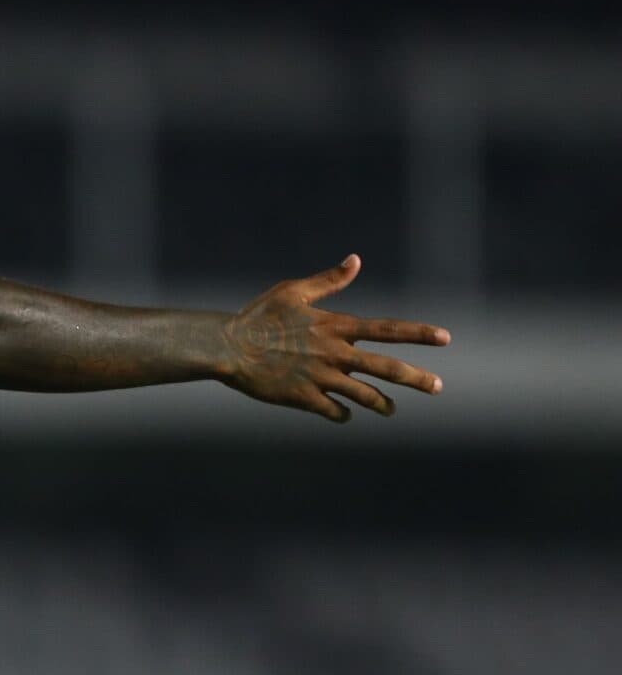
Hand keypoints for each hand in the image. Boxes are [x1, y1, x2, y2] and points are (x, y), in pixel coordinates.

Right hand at [221, 255, 449, 421]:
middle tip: (438, 387)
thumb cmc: (258, 316)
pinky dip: (344, 413)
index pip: (387, 330)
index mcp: (336, 327)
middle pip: (387, 369)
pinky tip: (346, 414)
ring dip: (383, 404)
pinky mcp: (304, 398)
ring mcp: (321, 378)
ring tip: (391, 410)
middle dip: (417, 379)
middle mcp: (335, 354)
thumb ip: (329, 281)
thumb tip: (356, 260)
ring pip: (366, 396)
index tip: (445, 338)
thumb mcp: (293, 291)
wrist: (227, 348)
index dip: (419, 333)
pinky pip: (334, 410)